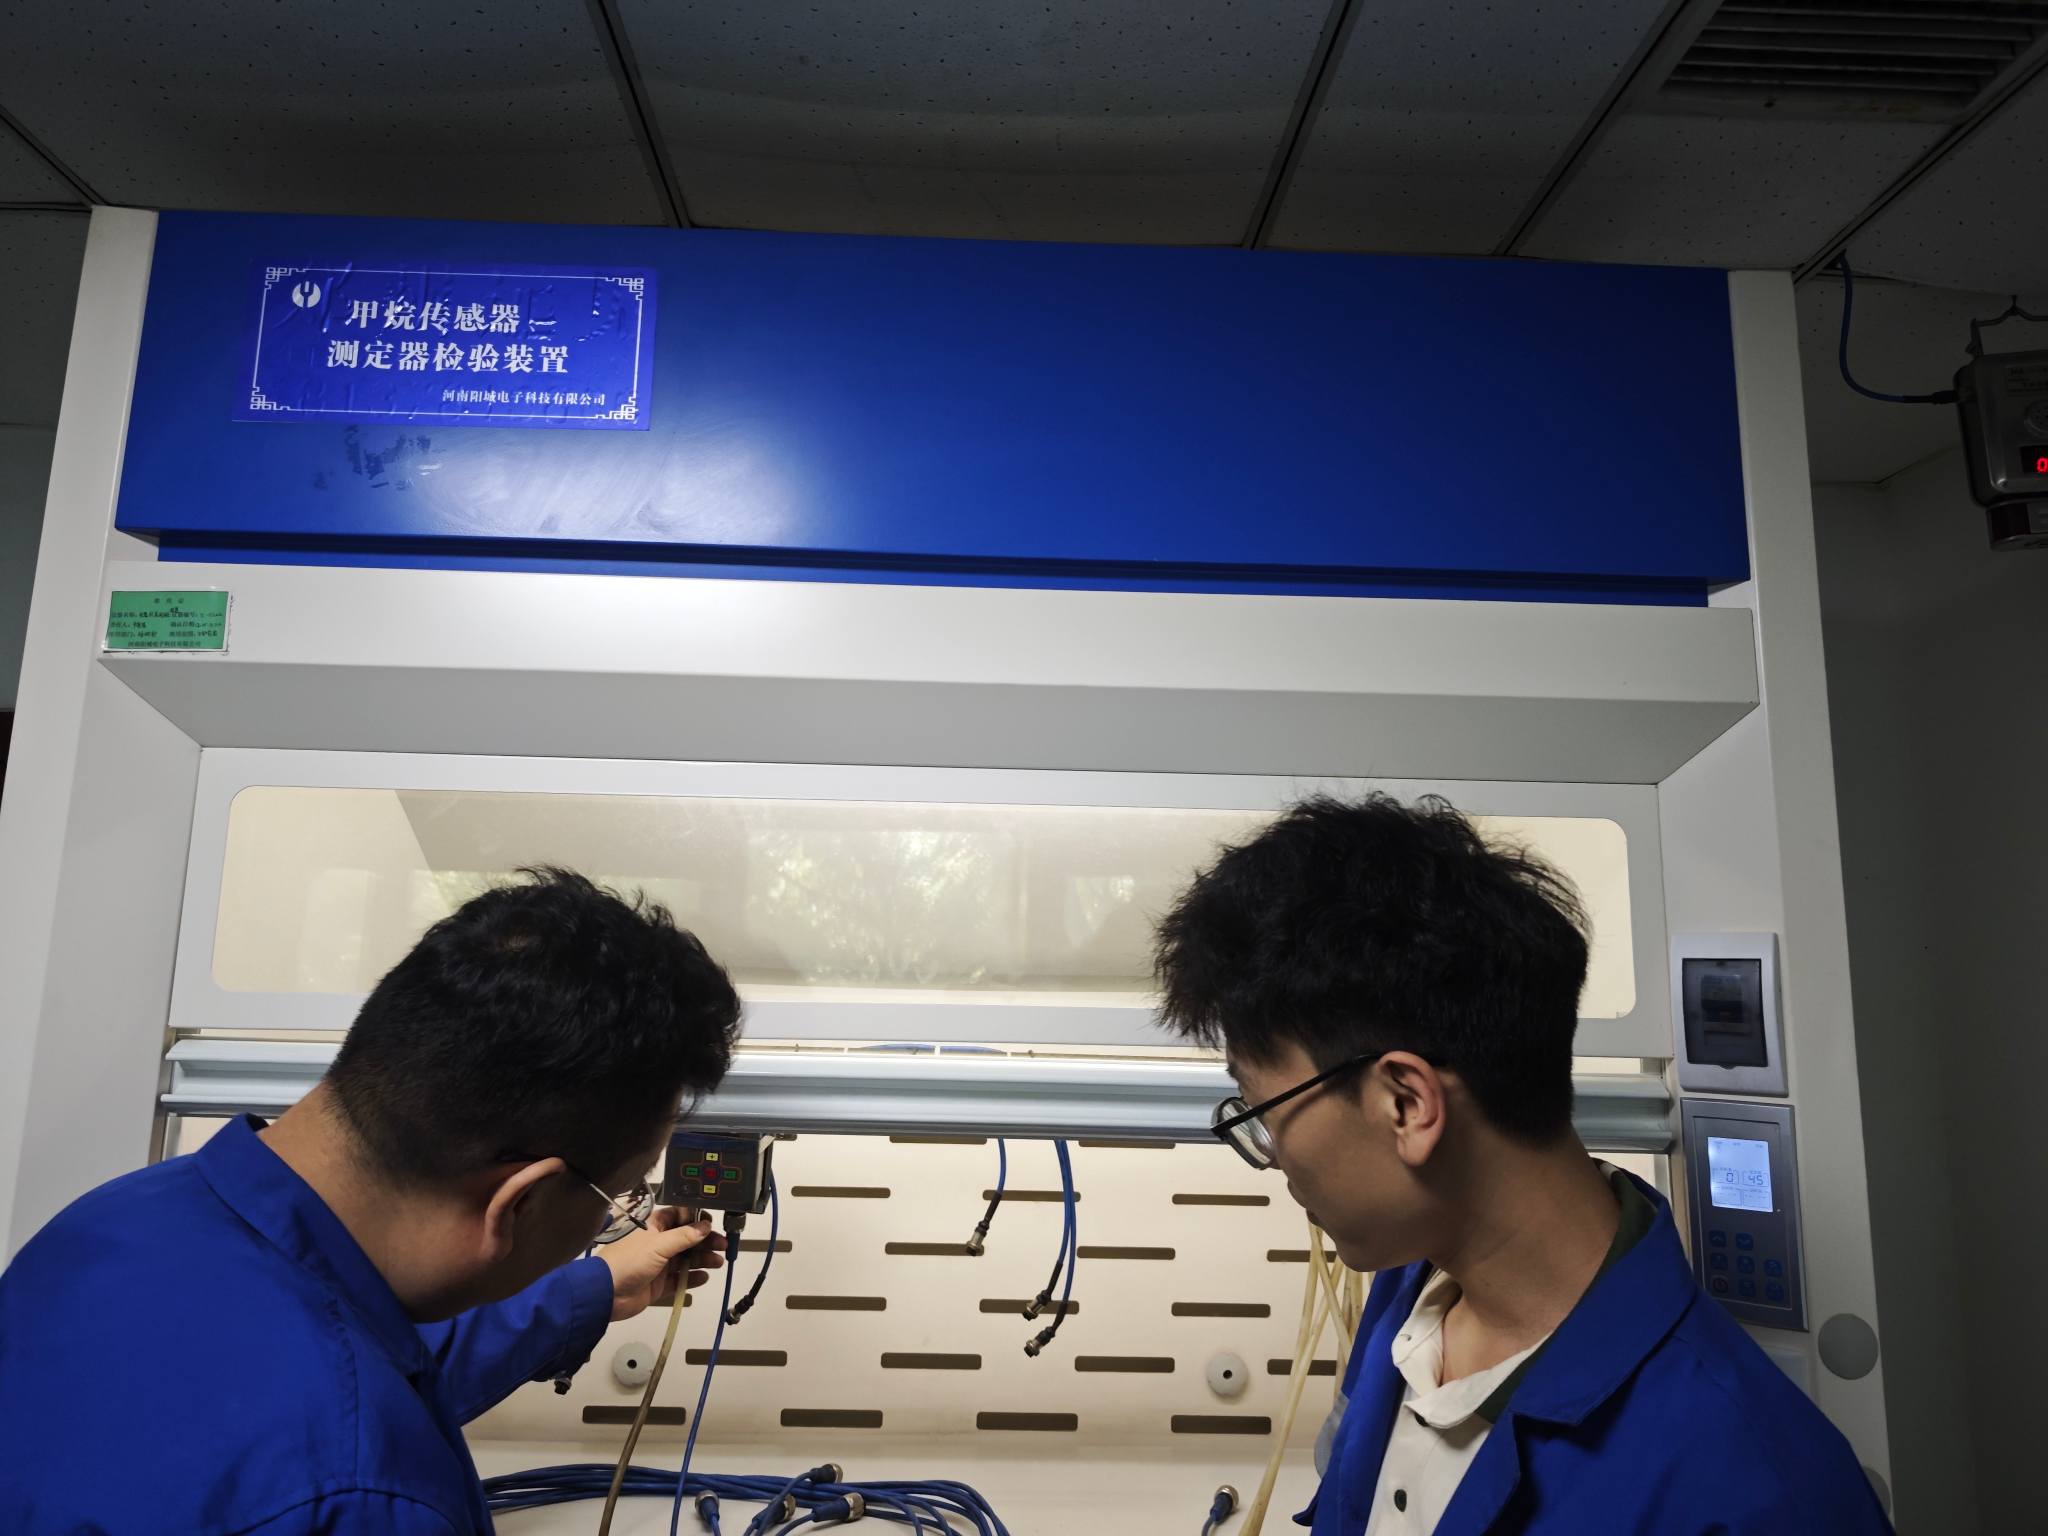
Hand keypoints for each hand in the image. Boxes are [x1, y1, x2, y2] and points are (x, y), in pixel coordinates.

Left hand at [596, 1207, 726, 1320]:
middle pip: (686, 1239)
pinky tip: (704, 1277)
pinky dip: (692, 1278)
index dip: (696, 1218)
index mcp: (653, 1226)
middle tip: (722, 1245)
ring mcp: (658, 1264)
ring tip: (718, 1262)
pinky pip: (679, 1280)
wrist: (604, 1294)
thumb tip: (706, 1226)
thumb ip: (684, 1236)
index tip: (713, 1223)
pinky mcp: (658, 1284)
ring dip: (702, 1259)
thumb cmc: (629, 1261)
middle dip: (704, 1241)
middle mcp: (657, 1243)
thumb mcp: (658, 1245)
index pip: (679, 1216)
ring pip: (685, 1259)